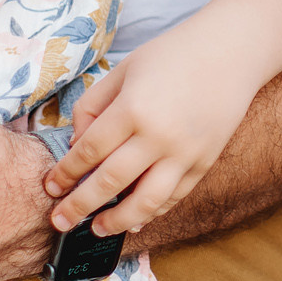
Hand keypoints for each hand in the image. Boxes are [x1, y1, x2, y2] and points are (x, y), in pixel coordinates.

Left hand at [43, 30, 259, 238]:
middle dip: (79, 206)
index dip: (65, 173)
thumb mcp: (123, 70)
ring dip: (117, 221)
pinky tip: (135, 220)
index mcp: (132, 108)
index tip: (50, 187)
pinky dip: (152, 212)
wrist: (230, 51)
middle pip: (110, 182)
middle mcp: (158, 135)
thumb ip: (92, 106)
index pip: (88, 152)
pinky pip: (174, 196)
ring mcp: (185, 153)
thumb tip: (76, 146)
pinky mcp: (204, 162)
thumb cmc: (171, 55)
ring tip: (98, 229)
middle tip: (60, 222)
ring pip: (145, 202)